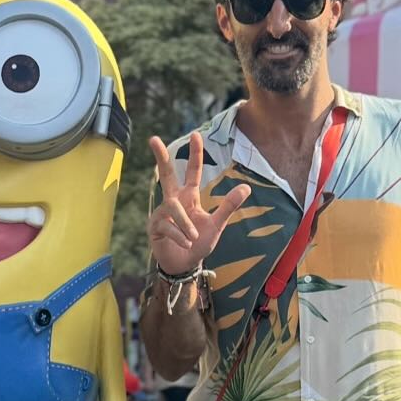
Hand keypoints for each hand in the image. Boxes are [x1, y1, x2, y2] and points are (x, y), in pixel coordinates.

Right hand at [146, 130, 249, 276]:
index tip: (195, 135)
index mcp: (189, 196)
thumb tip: (246, 187)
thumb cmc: (199, 244)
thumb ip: (228, 206)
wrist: (184, 266)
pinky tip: (187, 243)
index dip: (195, 154)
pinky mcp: (154, 226)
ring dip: (185, 223)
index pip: (192, 171)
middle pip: (166, 174)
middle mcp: (173, 201)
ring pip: (173, 207)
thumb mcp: (217, 225)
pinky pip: (168, 225)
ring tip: (194, 237)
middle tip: (153, 139)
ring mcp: (162, 213)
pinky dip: (181, 235)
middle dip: (160, 156)